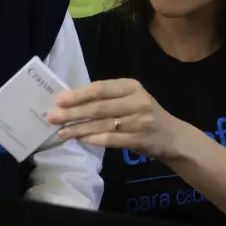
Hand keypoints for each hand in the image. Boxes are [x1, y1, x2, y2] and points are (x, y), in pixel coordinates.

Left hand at [48, 79, 181, 158]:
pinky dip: (92, 139)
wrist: (172, 136)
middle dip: (73, 112)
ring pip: (102, 124)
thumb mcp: (131, 99)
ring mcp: (139, 121)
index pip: (101, 88)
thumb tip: (71, 101)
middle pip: (99, 107)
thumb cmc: (145, 114)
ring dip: (78, 128)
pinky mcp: (139, 139)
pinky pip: (110, 139)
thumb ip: (107, 98)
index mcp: (132, 86)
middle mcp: (137, 101)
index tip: (59, 100)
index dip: (79, 94)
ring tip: (61, 131)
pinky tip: (79, 139)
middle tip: (52, 117)